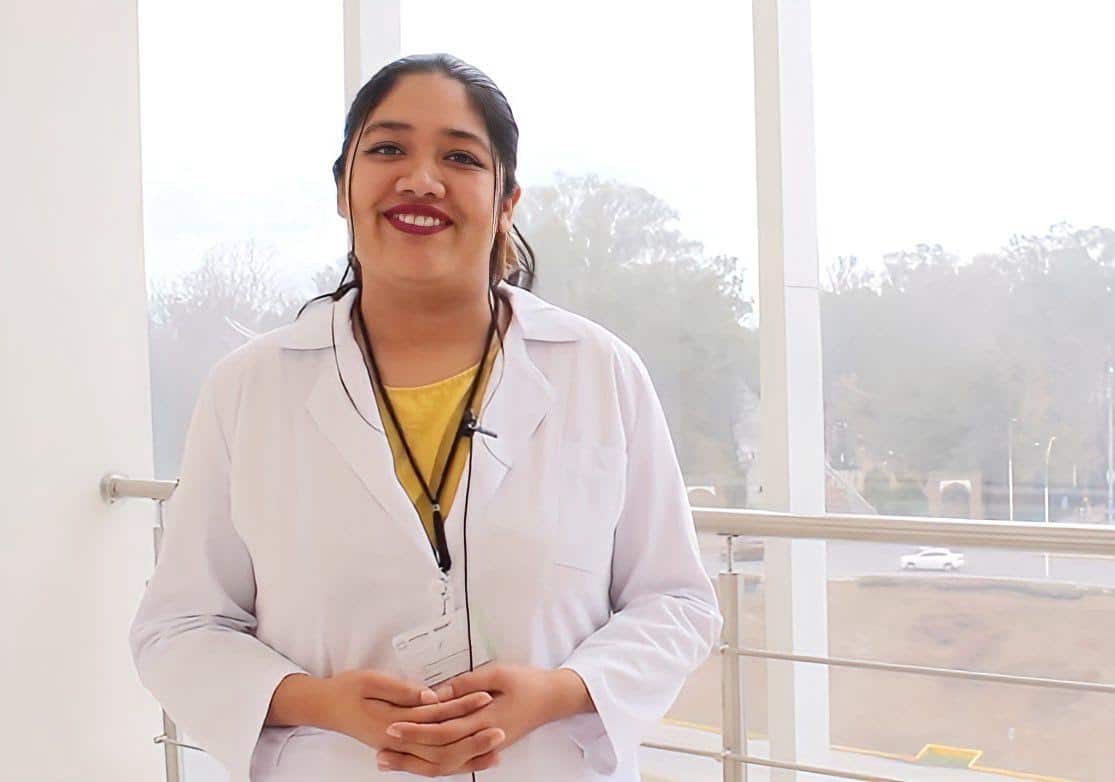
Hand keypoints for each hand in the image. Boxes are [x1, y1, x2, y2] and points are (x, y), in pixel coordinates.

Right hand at [316, 669, 503, 773]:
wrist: (323, 707)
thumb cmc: (345, 690)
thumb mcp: (370, 681)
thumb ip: (401, 690)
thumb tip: (430, 696)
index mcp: (392, 723)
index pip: (435, 718)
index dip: (461, 709)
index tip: (484, 698)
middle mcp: (397, 742)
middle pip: (442, 746)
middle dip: (473, 739)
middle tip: (501, 730)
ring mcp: (399, 749)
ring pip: (439, 760)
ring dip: (467, 755)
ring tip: (495, 750)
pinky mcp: (400, 749)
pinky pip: (430, 762)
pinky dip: (452, 761)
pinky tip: (470, 759)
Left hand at [377, 665, 592, 774]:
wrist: (554, 699)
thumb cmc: (528, 682)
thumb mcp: (499, 673)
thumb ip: (466, 684)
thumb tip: (435, 693)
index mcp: (486, 719)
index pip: (444, 730)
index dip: (416, 730)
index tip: (392, 725)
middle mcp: (484, 739)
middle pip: (440, 753)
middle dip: (408, 751)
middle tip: (380, 746)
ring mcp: (486, 747)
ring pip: (446, 764)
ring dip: (416, 763)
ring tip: (388, 759)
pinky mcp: (486, 748)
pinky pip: (456, 763)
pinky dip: (433, 764)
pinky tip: (415, 761)